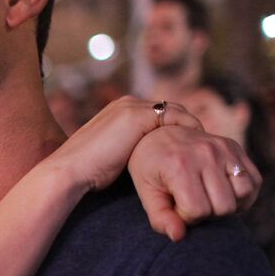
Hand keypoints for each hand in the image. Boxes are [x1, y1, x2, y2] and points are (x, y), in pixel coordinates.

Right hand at [49, 97, 201, 193]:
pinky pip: (175, 118)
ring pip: (175, 112)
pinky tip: (194, 148)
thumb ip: (131, 150)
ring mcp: (132, 107)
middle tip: (203, 147)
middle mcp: (126, 103)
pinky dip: (188, 130)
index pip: (159, 114)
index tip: (189, 147)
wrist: (71, 170)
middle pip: (170, 109)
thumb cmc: (88, 172)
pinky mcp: (137, 116)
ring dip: (191, 128)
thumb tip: (148, 164)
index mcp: (120, 111)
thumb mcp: (113, 156)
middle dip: (187, 126)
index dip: (176, 129)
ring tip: (203, 148)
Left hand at [127, 126, 259, 241]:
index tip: (176, 206)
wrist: (160, 132)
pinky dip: (243, 195)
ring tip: (208, 198)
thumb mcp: (147, 193)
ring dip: (228, 205)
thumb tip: (178, 237)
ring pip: (244, 195)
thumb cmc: (151, 167)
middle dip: (207, 213)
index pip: (197, 210)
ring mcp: (224, 149)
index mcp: (180, 165)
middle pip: (223, 206)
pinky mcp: (236, 148)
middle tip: (192, 203)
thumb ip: (160, 217)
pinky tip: (225, 194)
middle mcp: (205, 154)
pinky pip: (254, 182)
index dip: (186, 217)